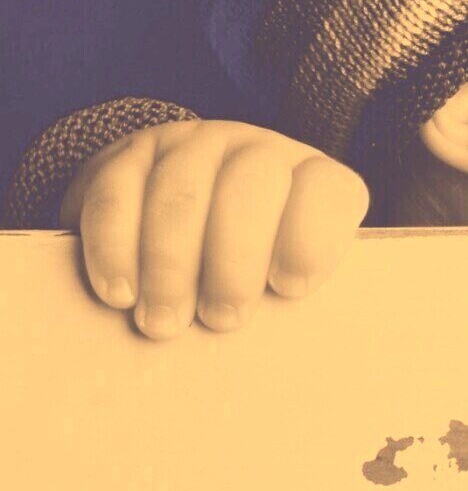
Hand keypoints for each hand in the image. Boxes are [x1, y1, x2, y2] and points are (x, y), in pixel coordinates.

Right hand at [58, 120, 369, 339]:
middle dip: (234, 261)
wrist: (171, 208)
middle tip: (220, 319)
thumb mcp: (278, 270)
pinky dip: (115, 249)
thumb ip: (283, 291)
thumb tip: (273, 345)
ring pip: (181, 194)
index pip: (329, 192)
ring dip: (171, 265)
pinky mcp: (131, 156)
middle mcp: (258, 152)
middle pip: (251, 188)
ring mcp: (195, 146)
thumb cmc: (244, 260)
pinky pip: (117, 195)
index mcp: (311, 179)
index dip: (310, 240)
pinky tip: (120, 293)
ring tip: (164, 320)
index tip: (288, 289)